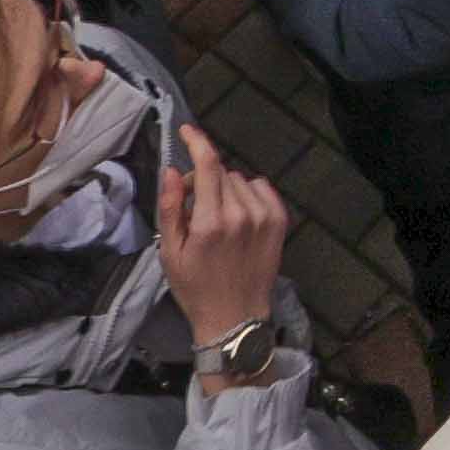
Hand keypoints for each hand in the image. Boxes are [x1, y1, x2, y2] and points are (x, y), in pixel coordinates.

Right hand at [155, 125, 291, 346]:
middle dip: (205, 181)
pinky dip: (249, 194)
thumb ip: (170, 207)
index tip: (187, 130)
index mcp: (210, 222)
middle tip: (195, 210)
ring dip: (226, 190)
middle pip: (221, 173)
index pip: (208, 164)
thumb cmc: (195, 288)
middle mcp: (241, 215)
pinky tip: (240, 216)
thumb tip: (173, 170)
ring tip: (219, 219)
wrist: (235, 319)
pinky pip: (261, 188)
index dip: (197, 141)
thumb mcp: (170, 252)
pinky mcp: (280, 222)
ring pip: (240, 180)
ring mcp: (264, 218)